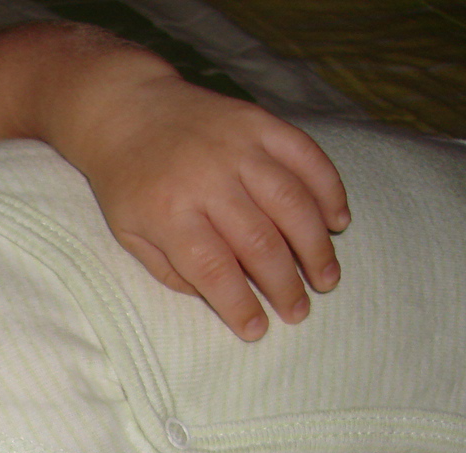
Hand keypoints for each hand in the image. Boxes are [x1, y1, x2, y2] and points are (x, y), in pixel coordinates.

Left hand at [77, 75, 349, 339]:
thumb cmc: (128, 182)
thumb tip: (219, 296)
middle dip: (284, 284)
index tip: (258, 330)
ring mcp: (239, 148)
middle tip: (299, 311)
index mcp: (169, 213)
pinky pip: (306, 157)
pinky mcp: (261, 123)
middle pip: (259, 242)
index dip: (240, 304)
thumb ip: (170, 269)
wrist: (127, 110)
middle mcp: (208, 180)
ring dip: (315, 245)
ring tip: (327, 277)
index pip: (214, 269)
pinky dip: (328, 190)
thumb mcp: (129, 233)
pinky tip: (338, 220)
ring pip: (291, 203)